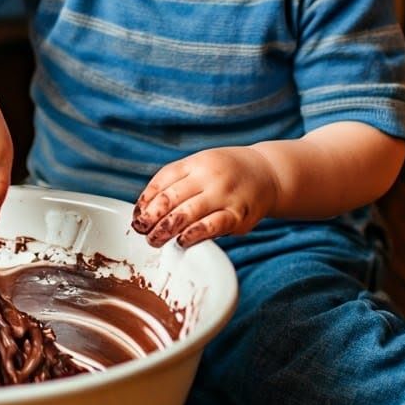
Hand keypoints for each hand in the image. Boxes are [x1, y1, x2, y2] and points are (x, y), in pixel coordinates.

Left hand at [131, 146, 279, 247]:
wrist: (268, 174)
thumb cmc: (226, 173)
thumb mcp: (201, 167)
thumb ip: (176, 183)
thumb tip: (145, 210)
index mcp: (196, 163)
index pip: (163, 180)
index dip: (146, 201)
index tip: (137, 216)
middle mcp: (209, 176)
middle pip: (171, 198)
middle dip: (152, 217)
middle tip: (141, 231)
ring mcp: (225, 194)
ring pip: (188, 213)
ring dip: (166, 229)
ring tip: (154, 240)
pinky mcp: (238, 214)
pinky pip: (212, 226)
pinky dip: (194, 235)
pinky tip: (182, 241)